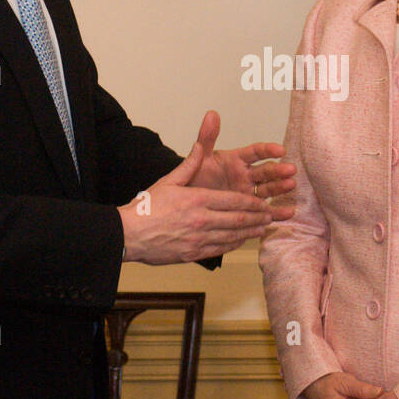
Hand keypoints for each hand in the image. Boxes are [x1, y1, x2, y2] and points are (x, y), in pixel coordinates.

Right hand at [118, 137, 275, 264]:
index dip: (253, 203)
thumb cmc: (147, 207)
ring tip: (263, 228)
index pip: (234, 201)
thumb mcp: (168, 181)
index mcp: (198, 199)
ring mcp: (199, 238)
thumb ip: (189, 164)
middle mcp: (202, 220)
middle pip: (239, 219)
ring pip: (233, 236)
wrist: (128, 234)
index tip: (264, 203)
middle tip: (270, 216)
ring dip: (251, 232)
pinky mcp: (193, 253)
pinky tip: (242, 241)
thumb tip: (200, 145)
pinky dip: (235, 244)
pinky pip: (221, 249)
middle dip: (258, 217)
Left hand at [184, 111, 296, 212]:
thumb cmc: (196, 176)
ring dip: (281, 186)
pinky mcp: (250, 209)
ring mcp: (249, 192)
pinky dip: (277, 212)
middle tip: (291, 169)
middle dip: (279, 170)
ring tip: (291, 184)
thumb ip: (207, 137)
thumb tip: (211, 114)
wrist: (190, 200)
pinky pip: (265, 210)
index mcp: (237, 160)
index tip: (280, 150)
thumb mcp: (201, 157)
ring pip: (268, 188)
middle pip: (266, 171)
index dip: (268, 150)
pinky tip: (289, 212)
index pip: (256, 152)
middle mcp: (247, 175)